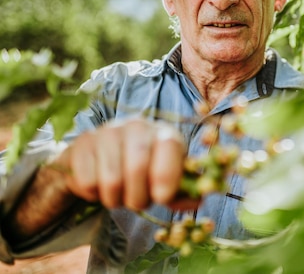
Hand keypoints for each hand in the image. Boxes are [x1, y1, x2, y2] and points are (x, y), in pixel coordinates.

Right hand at [53, 118, 185, 209]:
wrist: (102, 160)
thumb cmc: (144, 172)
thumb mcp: (167, 179)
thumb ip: (183, 191)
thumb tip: (198, 199)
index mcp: (164, 133)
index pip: (169, 147)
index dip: (167, 176)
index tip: (162, 198)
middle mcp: (138, 125)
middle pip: (138, 167)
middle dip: (138, 197)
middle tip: (136, 202)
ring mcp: (108, 130)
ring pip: (111, 180)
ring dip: (115, 199)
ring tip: (119, 194)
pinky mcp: (83, 142)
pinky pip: (87, 182)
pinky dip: (93, 194)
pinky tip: (99, 185)